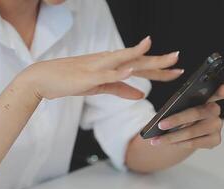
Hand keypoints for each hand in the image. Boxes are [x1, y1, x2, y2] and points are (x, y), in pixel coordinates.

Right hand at [18, 36, 182, 99]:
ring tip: (165, 58)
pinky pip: (107, 74)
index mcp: (112, 65)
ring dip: (146, 58)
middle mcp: (108, 62)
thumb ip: (121, 89)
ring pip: (127, 61)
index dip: (159, 68)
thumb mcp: (100, 86)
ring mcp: (99, 67)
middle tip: (179, 59)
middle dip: (160, 61)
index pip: (140, 66)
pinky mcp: (88, 76)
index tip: (176, 70)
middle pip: (138, 61)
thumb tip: (141, 94)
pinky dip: (121, 71)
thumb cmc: (71, 80)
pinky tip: (133, 70)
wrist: (44, 78)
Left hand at [150, 85, 223, 148]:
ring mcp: (217, 126)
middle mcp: (215, 110)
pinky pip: (194, 143)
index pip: (218, 92)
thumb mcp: (179, 106)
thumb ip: (178, 105)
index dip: (222, 91)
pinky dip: (179, 143)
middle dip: (176, 120)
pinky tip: (169, 143)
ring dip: (172, 137)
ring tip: (157, 140)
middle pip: (196, 113)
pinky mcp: (215, 140)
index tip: (222, 89)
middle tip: (160, 125)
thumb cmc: (181, 113)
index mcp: (208, 97)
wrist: (184, 131)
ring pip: (192, 132)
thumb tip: (163, 116)